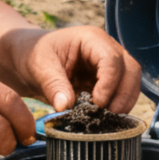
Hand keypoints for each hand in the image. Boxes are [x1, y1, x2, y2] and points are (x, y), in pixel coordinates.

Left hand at [9, 25, 142, 112]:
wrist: (27, 59)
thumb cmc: (33, 54)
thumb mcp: (39, 66)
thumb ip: (53, 85)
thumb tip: (65, 107)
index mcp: (91, 39)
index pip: (112, 59)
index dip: (109, 83)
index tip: (97, 103)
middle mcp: (106, 50)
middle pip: (131, 70)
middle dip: (124, 95)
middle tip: (109, 116)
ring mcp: (108, 66)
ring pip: (131, 83)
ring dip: (124, 103)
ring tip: (107, 120)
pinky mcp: (105, 82)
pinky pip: (120, 94)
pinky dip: (115, 107)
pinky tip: (102, 119)